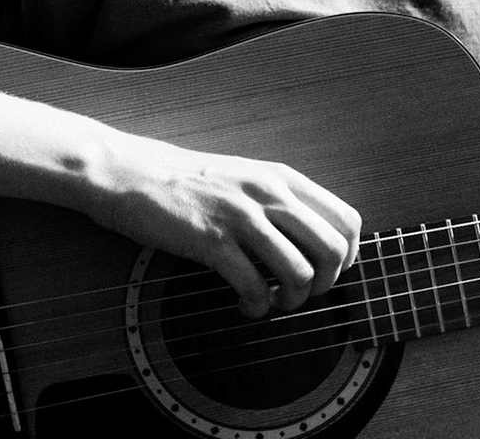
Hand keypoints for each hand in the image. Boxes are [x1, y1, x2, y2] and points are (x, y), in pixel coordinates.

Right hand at [86, 134, 362, 317]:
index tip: (327, 273)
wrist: (132, 171)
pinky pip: (254, 286)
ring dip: (292, 301)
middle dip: (324, 285)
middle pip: (333, 250)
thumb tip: (313, 238)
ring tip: (271, 303)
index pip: (347, 220)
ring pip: (300, 272)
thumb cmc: (189, 180)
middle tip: (299, 294)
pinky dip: (257, 307)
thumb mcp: (247, 177)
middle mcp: (270, 193)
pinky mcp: (212, 240)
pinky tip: (245, 305)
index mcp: (283, 178)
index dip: (347, 257)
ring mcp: (242, 215)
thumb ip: (280, 200)